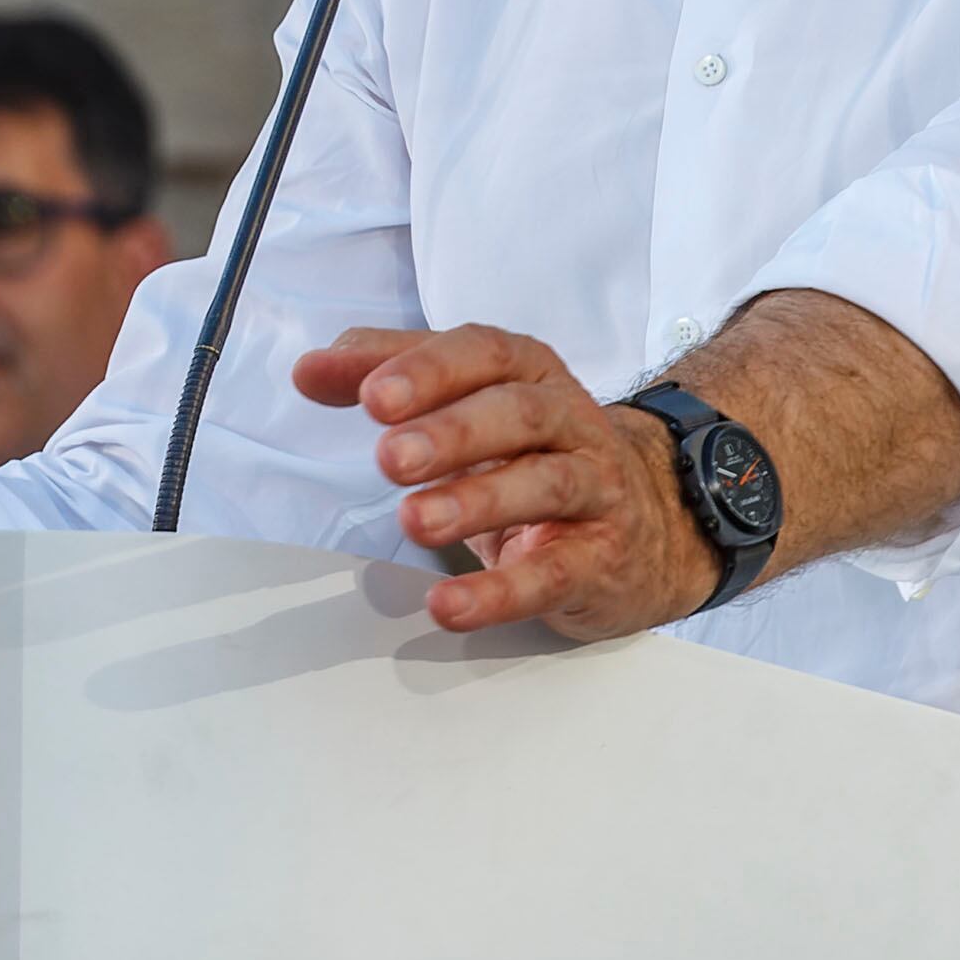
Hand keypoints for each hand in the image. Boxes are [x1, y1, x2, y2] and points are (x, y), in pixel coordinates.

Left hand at [292, 325, 710, 638]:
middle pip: (519, 415)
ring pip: (544, 485)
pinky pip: (553, 574)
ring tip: (413, 521)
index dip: (429, 371)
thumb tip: (309, 370)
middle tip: (390, 458)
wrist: (649, 525)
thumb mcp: (469, 403)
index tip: (371, 397)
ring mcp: (593, 490)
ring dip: (475, 502)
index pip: (484, 354)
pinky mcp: (599, 561)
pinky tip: (448, 605)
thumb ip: (389, 375)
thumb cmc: (533, 453)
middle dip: (452, 433)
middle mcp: (568, 421)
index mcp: (529, 371)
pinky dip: (499, 593)